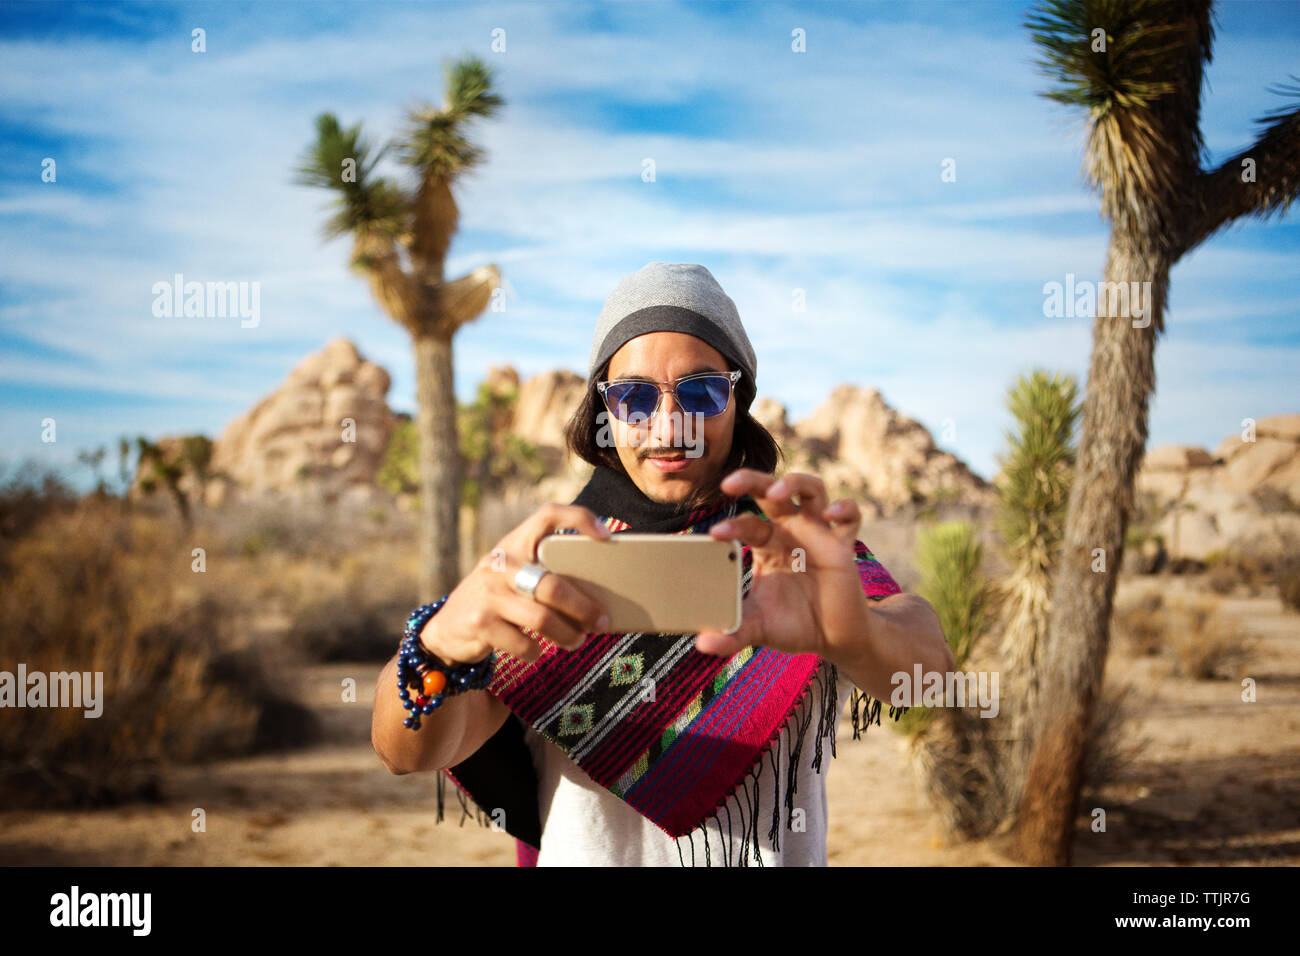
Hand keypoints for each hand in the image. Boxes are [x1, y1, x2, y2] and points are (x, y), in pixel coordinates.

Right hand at [420, 504, 610, 664]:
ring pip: (542, 618)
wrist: (447, 628)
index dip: (579, 519)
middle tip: (602, 621)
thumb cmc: (498, 600)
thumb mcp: (514, 578)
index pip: (547, 514)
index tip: (607, 536)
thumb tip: (598, 600)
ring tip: (578, 640)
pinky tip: (538, 650)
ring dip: (568, 635)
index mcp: (513, 544)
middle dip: (584, 608)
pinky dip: (537, 652)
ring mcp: (488, 593)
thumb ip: (544, 576)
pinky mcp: (480, 623)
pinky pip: (524, 643)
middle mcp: (499, 564)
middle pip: (553, 585)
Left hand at [696, 469, 870, 659]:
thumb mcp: (759, 628)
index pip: (747, 523)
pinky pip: (850, 517)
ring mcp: (818, 533)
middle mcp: (791, 531)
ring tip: (777, 493)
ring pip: (811, 490)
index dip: (732, 525)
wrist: (834, 638)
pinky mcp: (843, 545)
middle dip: (752, 480)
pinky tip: (833, 513)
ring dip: (794, 483)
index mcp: (767, 544)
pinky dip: (845, 509)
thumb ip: (733, 633)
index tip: (715, 534)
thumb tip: (702, 645)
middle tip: (729, 483)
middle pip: (772, 492)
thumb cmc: (794, 624)